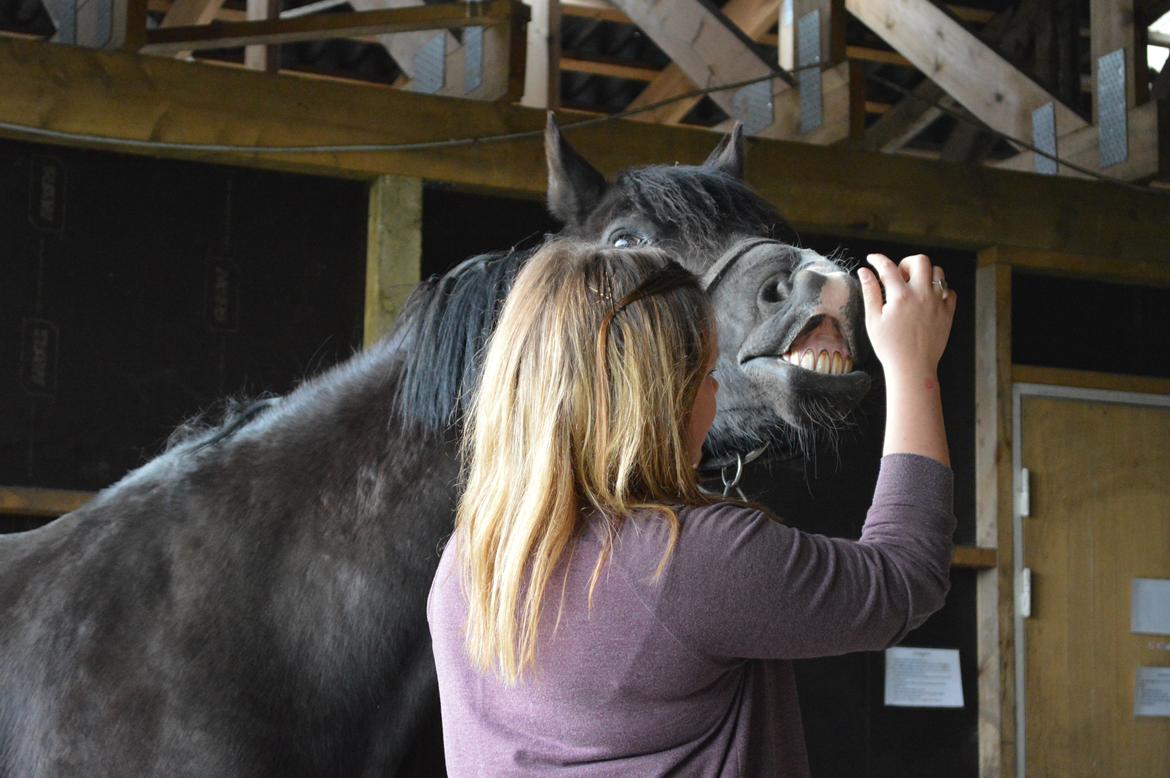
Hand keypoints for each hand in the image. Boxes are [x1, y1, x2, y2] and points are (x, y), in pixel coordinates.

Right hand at [858, 253, 956, 375]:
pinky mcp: (948, 313)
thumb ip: (870, 292)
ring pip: (938, 273)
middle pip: (920, 261)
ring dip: (925, 274)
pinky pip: (949, 291)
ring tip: (914, 287)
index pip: (888, 267)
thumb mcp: (873, 320)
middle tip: (899, 275)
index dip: (877, 259)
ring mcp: (938, 303)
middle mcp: (922, 295)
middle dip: (907, 262)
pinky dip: (940, 290)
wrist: (912, 368)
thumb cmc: (889, 347)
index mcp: (900, 297)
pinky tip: (928, 299)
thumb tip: (864, 271)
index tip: (872, 259)